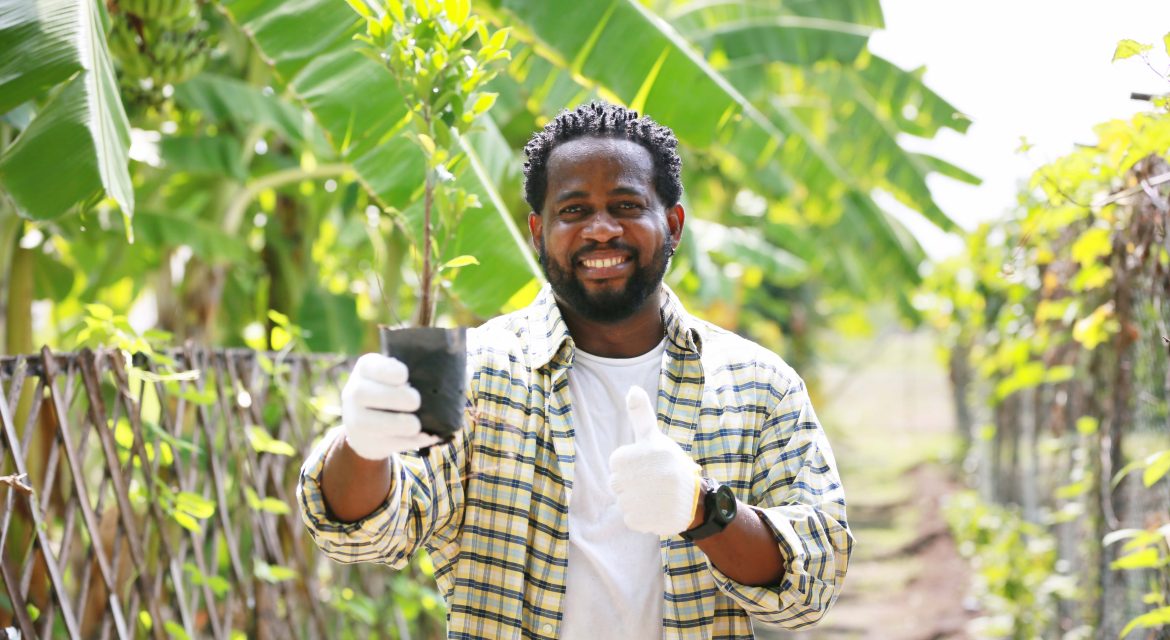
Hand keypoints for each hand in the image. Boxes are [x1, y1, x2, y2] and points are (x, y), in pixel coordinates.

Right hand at [341, 353, 440, 459]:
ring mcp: (354, 420)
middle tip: (416, 402)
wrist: (369, 425)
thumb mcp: (395, 377)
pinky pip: (383, 443)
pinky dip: (407, 442)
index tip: (406, 377)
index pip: (369, 365)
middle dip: (393, 397)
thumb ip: (411, 375)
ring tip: (416, 425)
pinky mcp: (364, 442)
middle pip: (362, 393)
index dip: (389, 371)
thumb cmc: (393, 392)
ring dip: (396, 424)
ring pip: (366, 422)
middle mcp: (353, 392)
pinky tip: (425, 437)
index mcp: (365, 370)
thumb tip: (441, 381)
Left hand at [609, 386, 702, 535]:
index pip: (616, 463)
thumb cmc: (670, 464)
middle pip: (615, 484)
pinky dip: (641, 517)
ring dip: (636, 501)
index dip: (630, 466)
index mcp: (644, 452)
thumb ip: (641, 415)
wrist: (697, 499)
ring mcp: (646, 500)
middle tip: (653, 481)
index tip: (649, 466)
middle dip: (631, 484)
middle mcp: (645, 475)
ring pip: (622, 502)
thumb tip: (632, 389)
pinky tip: (657, 509)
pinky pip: (630, 519)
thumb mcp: (655, 437)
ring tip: (656, 495)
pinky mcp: (646, 520)